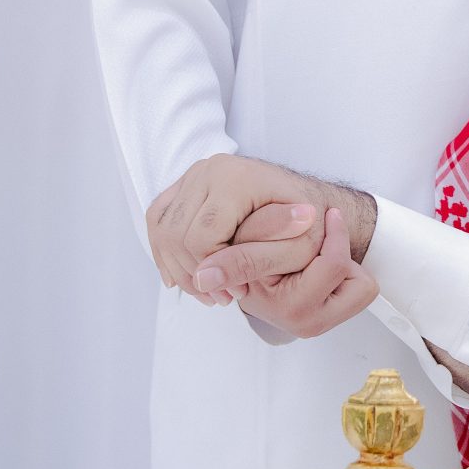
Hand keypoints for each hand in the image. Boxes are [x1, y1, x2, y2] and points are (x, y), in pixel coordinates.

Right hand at [144, 154, 373, 293]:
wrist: (309, 200)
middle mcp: (209, 169)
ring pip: (162, 229)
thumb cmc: (309, 225)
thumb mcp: (292, 248)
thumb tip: (205, 279)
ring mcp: (194, 174)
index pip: (200, 238)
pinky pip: (158, 220)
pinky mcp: (185, 184)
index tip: (238, 293)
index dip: (215, 273)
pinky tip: (183, 276)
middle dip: (195, 275)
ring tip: (209, 292)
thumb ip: (249, 262)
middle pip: (175, 235)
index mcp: (236, 179)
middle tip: (223, 299)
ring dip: (179, 268)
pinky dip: (165, 251)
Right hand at [230, 208, 377, 340]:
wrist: (234, 272)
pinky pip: (357, 294)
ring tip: (312, 261)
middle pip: (360, 285)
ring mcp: (312, 327)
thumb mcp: (253, 228)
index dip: (336, 233)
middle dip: (341, 259)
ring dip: (342, 269)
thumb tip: (307, 214)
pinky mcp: (321, 323)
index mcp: (287, 305)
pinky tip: (314, 272)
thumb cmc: (245, 245)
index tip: (331, 214)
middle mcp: (301, 324)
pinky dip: (342, 279)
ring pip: (363, 290)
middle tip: (318, 247)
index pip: (334, 266)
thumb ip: (273, 222)